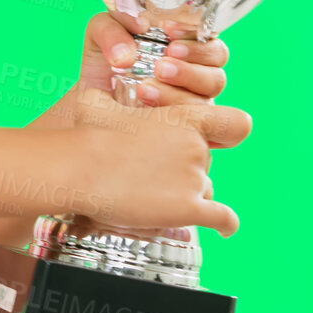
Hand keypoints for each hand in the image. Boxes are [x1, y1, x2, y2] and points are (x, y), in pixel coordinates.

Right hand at [63, 89, 245, 235]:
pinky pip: (222, 219)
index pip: (234, 123)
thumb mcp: (99, 101)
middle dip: (184, 169)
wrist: (79, 168)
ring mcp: (194, 178)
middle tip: (152, 175)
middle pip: (206, 163)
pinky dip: (226, 225)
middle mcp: (197, 147)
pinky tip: (225, 229)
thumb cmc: (86, 134)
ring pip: (204, 190)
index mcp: (185, 117)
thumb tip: (103, 83)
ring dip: (186, 195)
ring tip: (155, 198)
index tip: (219, 141)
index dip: (227, 132)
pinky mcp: (189, 208)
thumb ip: (111, 92)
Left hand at [72, 13, 241, 146]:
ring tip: (145, 90)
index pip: (209, 41)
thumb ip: (111, 30)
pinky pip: (200, 133)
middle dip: (190, 70)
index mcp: (187, 48)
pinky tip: (156, 116)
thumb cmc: (106, 61)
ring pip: (205, 103)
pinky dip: (182, 125)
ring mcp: (193, 107)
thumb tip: (130, 46)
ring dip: (178, 96)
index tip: (169, 32)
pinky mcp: (186, 131)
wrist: (91, 101)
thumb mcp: (101, 35)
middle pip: (216, 74)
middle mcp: (197, 77)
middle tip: (161, 68)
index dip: (195, 38)